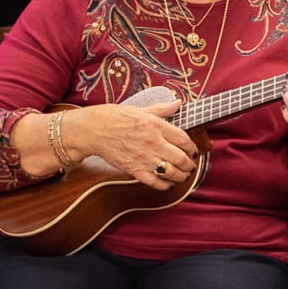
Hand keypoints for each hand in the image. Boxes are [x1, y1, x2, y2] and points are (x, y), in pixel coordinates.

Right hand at [64, 100, 199, 191]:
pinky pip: (155, 182)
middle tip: (190, 165)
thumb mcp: (141, 109)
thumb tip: (178, 103)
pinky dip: (165, 185)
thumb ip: (162, 109)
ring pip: (171, 172)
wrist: (94, 130)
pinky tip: (169, 183)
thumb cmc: (115, 117)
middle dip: (189, 164)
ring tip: (184, 175)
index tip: (193, 151)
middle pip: (180, 158)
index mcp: (156, 126)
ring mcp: (144, 158)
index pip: (183, 140)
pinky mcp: (134, 169)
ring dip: (181, 176)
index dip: (192, 148)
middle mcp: (153, 142)